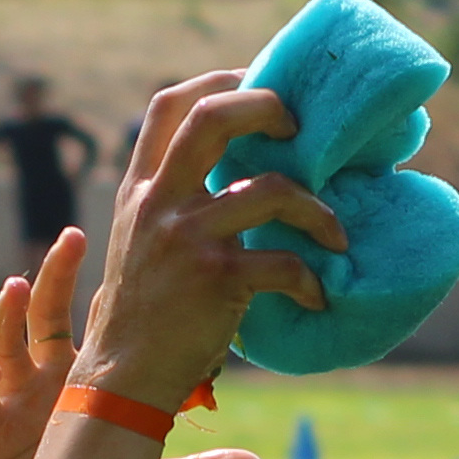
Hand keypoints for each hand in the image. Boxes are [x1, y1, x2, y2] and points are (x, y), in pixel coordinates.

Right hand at [0, 233, 257, 458]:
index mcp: (85, 384)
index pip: (98, 324)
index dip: (112, 288)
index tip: (139, 251)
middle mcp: (47, 381)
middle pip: (47, 314)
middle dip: (56, 275)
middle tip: (75, 237)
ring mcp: (12, 401)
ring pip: (4, 342)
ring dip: (8, 314)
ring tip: (17, 286)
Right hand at [67, 71, 338, 420]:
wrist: (123, 378)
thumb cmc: (146, 311)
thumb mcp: (143, 240)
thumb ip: (175, 200)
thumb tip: (244, 168)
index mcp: (141, 189)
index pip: (169, 105)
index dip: (219, 80)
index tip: (259, 81)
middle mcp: (158, 203)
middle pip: (211, 117)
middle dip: (266, 107)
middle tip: (301, 128)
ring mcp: (185, 238)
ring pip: (268, 189)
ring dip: (316, 209)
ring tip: (335, 234)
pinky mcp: (215, 280)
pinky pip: (283, 263)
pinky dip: (311, 280)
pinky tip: (318, 296)